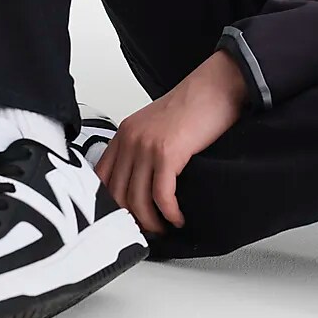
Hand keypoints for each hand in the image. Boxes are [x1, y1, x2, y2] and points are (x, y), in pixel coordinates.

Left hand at [92, 51, 247, 234]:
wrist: (216, 86)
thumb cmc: (194, 106)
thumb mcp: (156, 126)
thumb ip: (142, 149)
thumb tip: (140, 185)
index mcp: (124, 133)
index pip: (101, 178)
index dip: (110, 205)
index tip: (124, 219)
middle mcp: (130, 139)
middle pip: (117, 194)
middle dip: (131, 219)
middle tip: (146, 231)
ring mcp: (147, 146)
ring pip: (137, 200)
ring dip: (151, 222)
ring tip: (165, 228)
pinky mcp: (168, 153)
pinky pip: (161, 196)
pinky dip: (170, 213)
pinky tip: (179, 217)